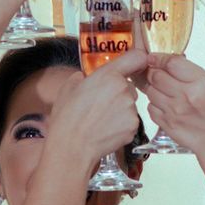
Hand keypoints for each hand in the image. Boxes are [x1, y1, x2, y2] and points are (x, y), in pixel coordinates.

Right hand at [44, 49, 144, 173]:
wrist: (72, 147)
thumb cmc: (67, 118)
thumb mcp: (68, 88)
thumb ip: (82, 77)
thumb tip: (85, 78)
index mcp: (108, 75)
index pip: (136, 57)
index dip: (136, 61)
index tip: (133, 65)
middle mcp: (124, 90)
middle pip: (129, 86)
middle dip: (119, 93)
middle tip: (101, 104)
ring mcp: (131, 109)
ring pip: (130, 105)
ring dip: (120, 110)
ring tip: (101, 119)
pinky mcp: (133, 127)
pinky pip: (130, 121)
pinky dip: (121, 125)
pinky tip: (106, 129)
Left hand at [138, 53, 204, 157]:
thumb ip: (189, 71)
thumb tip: (165, 60)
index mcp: (202, 83)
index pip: (171, 63)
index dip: (159, 58)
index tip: (154, 57)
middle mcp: (187, 97)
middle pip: (156, 75)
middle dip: (154, 72)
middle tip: (158, 73)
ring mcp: (175, 112)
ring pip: (150, 91)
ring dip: (154, 88)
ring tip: (165, 91)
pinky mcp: (167, 125)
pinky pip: (151, 108)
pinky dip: (155, 104)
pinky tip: (166, 105)